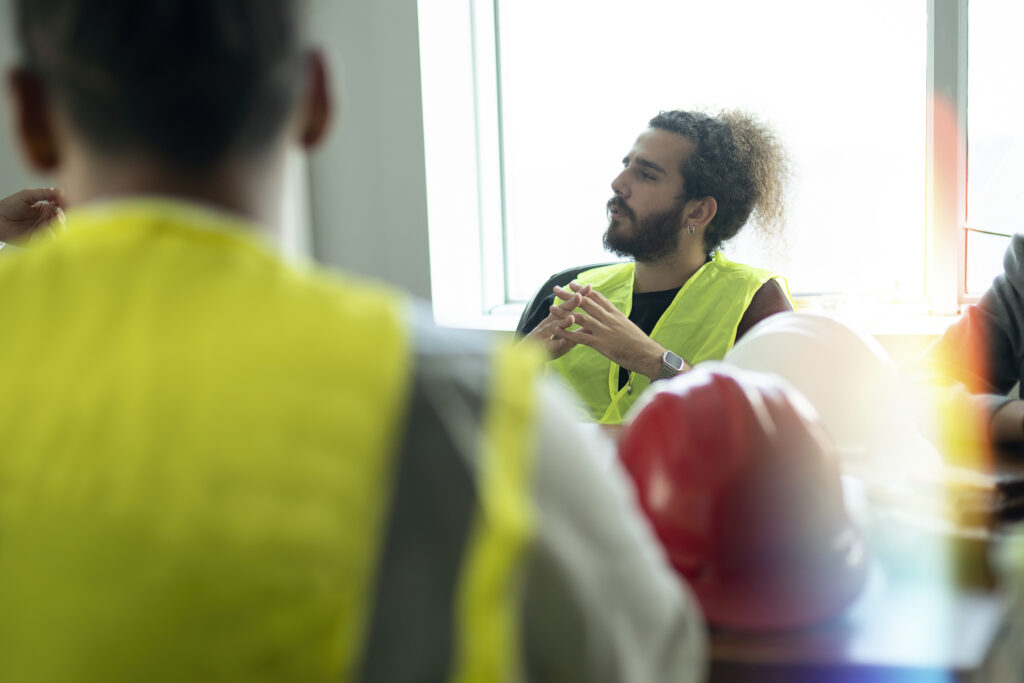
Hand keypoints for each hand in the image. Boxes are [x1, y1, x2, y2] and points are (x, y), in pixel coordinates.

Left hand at [0, 188, 66, 242]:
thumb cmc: (8, 206)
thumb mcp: (27, 195)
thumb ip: (44, 193)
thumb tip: (61, 190)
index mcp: (46, 209)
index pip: (62, 208)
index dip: (64, 205)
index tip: (62, 202)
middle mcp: (46, 220)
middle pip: (62, 220)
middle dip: (61, 217)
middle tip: (56, 214)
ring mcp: (43, 231)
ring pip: (59, 231)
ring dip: (58, 227)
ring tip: (51, 222)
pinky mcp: (38, 241)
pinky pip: (49, 241)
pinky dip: (51, 236)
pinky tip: (45, 230)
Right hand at [520, 282, 592, 359]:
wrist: (528, 356)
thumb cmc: (550, 344)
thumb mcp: (567, 337)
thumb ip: (579, 330)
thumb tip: (594, 323)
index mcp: (557, 318)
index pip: (570, 305)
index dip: (579, 296)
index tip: (589, 286)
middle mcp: (550, 323)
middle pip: (561, 311)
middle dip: (570, 303)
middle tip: (580, 295)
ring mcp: (544, 334)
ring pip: (554, 326)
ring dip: (563, 322)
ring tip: (572, 318)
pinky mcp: (541, 347)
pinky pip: (550, 345)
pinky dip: (556, 343)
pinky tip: (563, 342)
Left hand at [552, 281, 674, 380]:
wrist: (649, 355)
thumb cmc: (639, 344)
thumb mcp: (627, 327)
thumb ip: (614, 322)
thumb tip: (605, 319)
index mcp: (615, 314)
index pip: (597, 297)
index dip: (583, 290)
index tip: (573, 284)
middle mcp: (609, 319)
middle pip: (586, 303)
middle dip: (570, 295)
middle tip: (556, 289)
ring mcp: (605, 331)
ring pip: (581, 318)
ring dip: (564, 312)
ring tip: (551, 308)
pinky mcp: (602, 344)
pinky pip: (581, 337)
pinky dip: (567, 334)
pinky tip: (557, 331)